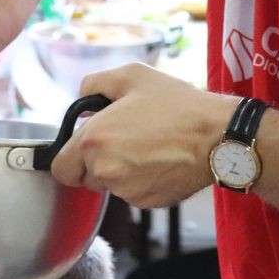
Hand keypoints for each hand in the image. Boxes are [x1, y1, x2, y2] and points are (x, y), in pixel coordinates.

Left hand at [50, 64, 238, 207]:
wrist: (217, 135)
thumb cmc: (178, 105)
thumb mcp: (133, 75)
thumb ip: (95, 83)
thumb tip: (83, 101)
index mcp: (94, 141)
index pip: (61, 167)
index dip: (71, 156)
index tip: (86, 146)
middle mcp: (106, 170)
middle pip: (85, 177)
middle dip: (98, 161)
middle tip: (125, 138)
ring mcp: (128, 191)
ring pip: (111, 185)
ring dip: (121, 171)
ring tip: (148, 145)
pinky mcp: (148, 202)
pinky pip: (134, 193)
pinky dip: (142, 180)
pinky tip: (160, 160)